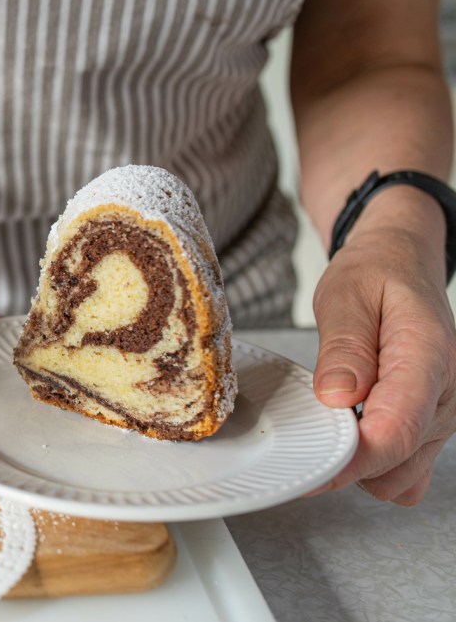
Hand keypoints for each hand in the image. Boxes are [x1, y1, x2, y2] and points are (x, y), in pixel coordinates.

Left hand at [310, 189, 455, 504]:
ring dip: (359, 466)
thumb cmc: (374, 276)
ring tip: (327, 424)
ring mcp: (442, 416)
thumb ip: (343, 348)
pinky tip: (349, 435)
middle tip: (302, 435)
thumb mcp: (346, 295)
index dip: (347, 460)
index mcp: (429, 358)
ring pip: (398, 477)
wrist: (400, 265)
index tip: (305, 467)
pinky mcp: (430, 428)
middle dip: (344, 463)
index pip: (395, 432)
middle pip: (395, 463)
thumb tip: (338, 397)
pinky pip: (405, 474)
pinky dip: (373, 467)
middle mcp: (447, 396)